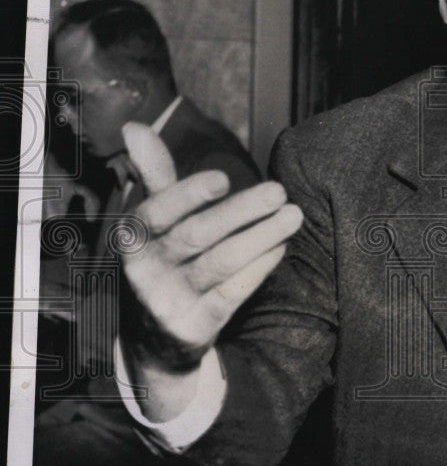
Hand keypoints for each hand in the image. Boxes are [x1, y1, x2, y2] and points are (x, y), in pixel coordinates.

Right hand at [118, 122, 302, 417]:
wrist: (156, 338)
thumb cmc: (165, 260)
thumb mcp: (154, 220)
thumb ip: (154, 174)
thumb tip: (135, 126)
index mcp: (134, 236)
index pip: (156, 211)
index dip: (187, 194)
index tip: (223, 178)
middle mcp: (145, 268)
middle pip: (197, 235)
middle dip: (241, 212)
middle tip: (279, 191)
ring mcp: (168, 300)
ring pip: (220, 264)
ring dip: (261, 237)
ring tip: (294, 216)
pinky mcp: (194, 326)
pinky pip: (231, 295)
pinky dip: (258, 269)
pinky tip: (280, 248)